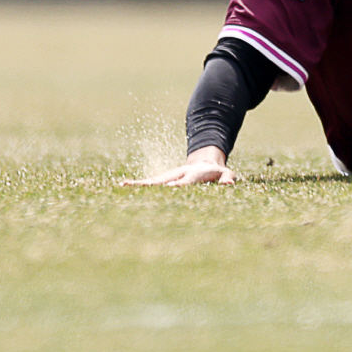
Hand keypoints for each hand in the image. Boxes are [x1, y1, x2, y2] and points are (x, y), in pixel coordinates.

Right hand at [122, 147, 236, 186]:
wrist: (205, 163)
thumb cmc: (217, 173)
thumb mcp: (226, 174)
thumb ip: (227, 178)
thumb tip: (229, 184)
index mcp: (193, 175)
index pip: (183, 182)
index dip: (177, 186)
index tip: (168, 189)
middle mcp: (178, 175)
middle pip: (163, 180)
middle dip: (152, 184)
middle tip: (137, 187)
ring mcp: (170, 177)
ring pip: (153, 181)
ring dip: (139, 184)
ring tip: (123, 185)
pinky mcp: (164, 180)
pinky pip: (151, 184)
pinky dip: (138, 185)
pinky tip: (123, 186)